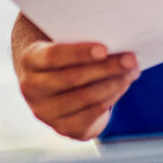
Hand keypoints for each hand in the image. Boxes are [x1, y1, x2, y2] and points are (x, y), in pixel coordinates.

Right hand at [14, 40, 139, 139]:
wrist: (53, 84)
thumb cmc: (66, 54)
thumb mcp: (65, 41)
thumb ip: (80, 35)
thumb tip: (116, 34)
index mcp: (30, 60)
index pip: (53, 56)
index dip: (79, 53)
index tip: (104, 49)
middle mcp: (31, 88)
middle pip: (73, 78)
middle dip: (106, 68)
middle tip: (130, 59)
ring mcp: (45, 111)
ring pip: (85, 97)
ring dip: (113, 83)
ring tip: (132, 71)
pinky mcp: (62, 127)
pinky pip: (91, 114)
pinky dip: (111, 98)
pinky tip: (123, 85)